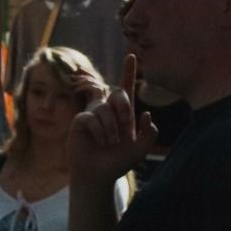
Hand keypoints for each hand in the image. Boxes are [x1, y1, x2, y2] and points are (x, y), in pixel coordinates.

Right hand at [70, 54, 158, 185]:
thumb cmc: (118, 162)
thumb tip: (146, 113)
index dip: (129, 72)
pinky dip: (98, 130)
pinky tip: (99, 141)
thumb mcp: (140, 150)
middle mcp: (108, 110)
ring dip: (111, 127)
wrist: (99, 175)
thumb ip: (149, 134)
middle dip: (124, 108)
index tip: (131, 55)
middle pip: (117, 93)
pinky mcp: (80, 121)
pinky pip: (90, 117)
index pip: (127, 88)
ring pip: (104, 108)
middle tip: (126, 126)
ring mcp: (93, 114)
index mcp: (124, 114)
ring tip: (110, 143)